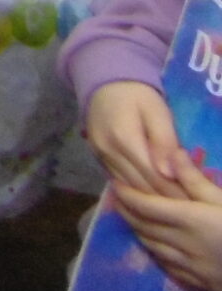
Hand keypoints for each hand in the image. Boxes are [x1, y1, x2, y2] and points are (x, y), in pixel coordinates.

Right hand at [90, 80, 190, 196]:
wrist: (104, 82)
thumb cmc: (137, 95)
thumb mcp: (157, 112)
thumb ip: (164, 142)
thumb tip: (170, 174)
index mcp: (124, 139)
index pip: (153, 177)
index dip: (174, 193)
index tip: (193, 202)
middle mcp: (108, 151)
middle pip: (139, 186)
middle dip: (164, 200)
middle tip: (186, 208)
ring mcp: (99, 155)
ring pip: (127, 188)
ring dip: (149, 199)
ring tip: (171, 205)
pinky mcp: (97, 157)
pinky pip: (118, 180)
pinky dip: (135, 190)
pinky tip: (150, 195)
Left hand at [115, 161, 221, 290]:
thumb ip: (196, 179)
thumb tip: (173, 153)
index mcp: (188, 220)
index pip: (144, 206)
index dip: (125, 194)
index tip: (115, 182)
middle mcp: (181, 244)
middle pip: (141, 226)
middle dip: (126, 210)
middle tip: (118, 197)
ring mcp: (189, 266)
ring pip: (150, 246)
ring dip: (137, 230)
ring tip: (131, 216)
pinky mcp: (199, 282)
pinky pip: (165, 265)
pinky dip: (153, 250)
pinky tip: (154, 244)